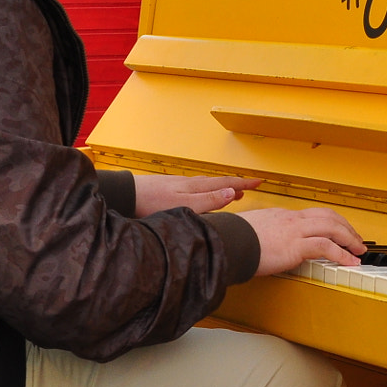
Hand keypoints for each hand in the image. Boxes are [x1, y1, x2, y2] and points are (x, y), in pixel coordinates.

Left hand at [132, 173, 262, 216]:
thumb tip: (231, 193)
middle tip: (251, 186)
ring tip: (232, 193)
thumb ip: (209, 201)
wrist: (128, 195)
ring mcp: (181, 185)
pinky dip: (208, 191)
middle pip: (220, 183)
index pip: (227, 183)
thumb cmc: (152, 202)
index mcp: (197, 187)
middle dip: (237, 185)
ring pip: (208, 186)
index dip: (244, 183)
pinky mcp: (172, 189)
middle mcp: (191, 183)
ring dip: (223, 188)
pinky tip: (203, 195)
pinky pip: (198, 189)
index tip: (259, 181)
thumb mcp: (185, 205)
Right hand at [240, 206, 364, 275]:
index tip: (339, 230)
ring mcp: (294, 230)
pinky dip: (342, 254)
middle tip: (356, 240)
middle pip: (328, 216)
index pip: (313, 214)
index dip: (330, 222)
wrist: (225, 242)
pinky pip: (326, 246)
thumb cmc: (231, 240)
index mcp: (281, 216)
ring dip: (349, 239)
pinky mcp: (295, 246)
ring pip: (332, 227)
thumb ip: (263, 236)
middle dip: (346, 227)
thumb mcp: (251, 233)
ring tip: (358, 251)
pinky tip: (349, 262)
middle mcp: (291, 219)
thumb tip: (265, 245)